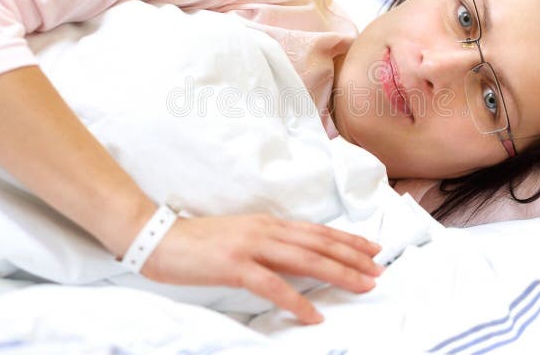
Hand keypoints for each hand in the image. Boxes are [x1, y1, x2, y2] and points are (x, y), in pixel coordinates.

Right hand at [140, 213, 383, 324]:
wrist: (159, 237)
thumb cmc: (200, 241)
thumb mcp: (242, 236)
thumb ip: (270, 244)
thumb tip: (299, 257)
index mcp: (268, 223)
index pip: (317, 231)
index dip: (347, 240)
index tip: (373, 249)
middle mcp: (266, 230)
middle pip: (319, 244)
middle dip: (353, 257)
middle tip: (380, 270)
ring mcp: (251, 247)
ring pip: (306, 260)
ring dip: (338, 273)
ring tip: (363, 286)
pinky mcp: (234, 266)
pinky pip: (273, 286)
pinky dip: (296, 301)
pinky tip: (313, 315)